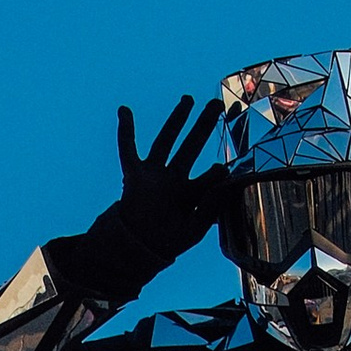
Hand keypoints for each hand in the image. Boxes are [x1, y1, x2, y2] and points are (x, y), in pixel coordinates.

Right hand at [113, 96, 232, 267]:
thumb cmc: (166, 243)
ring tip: (188, 100)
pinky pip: (128, 150)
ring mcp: (154, 175)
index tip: (225, 168)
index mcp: (190, 193)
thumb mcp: (194, 230)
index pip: (210, 176)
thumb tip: (225, 175)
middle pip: (191, 146)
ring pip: (166, 140)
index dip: (220, 171)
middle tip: (216, 105)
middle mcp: (174, 179)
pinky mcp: (134, 176)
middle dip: (204, 125)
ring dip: (176, 120)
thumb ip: (211, 206)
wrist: (136, 251)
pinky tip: (125, 110)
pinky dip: (125, 131)